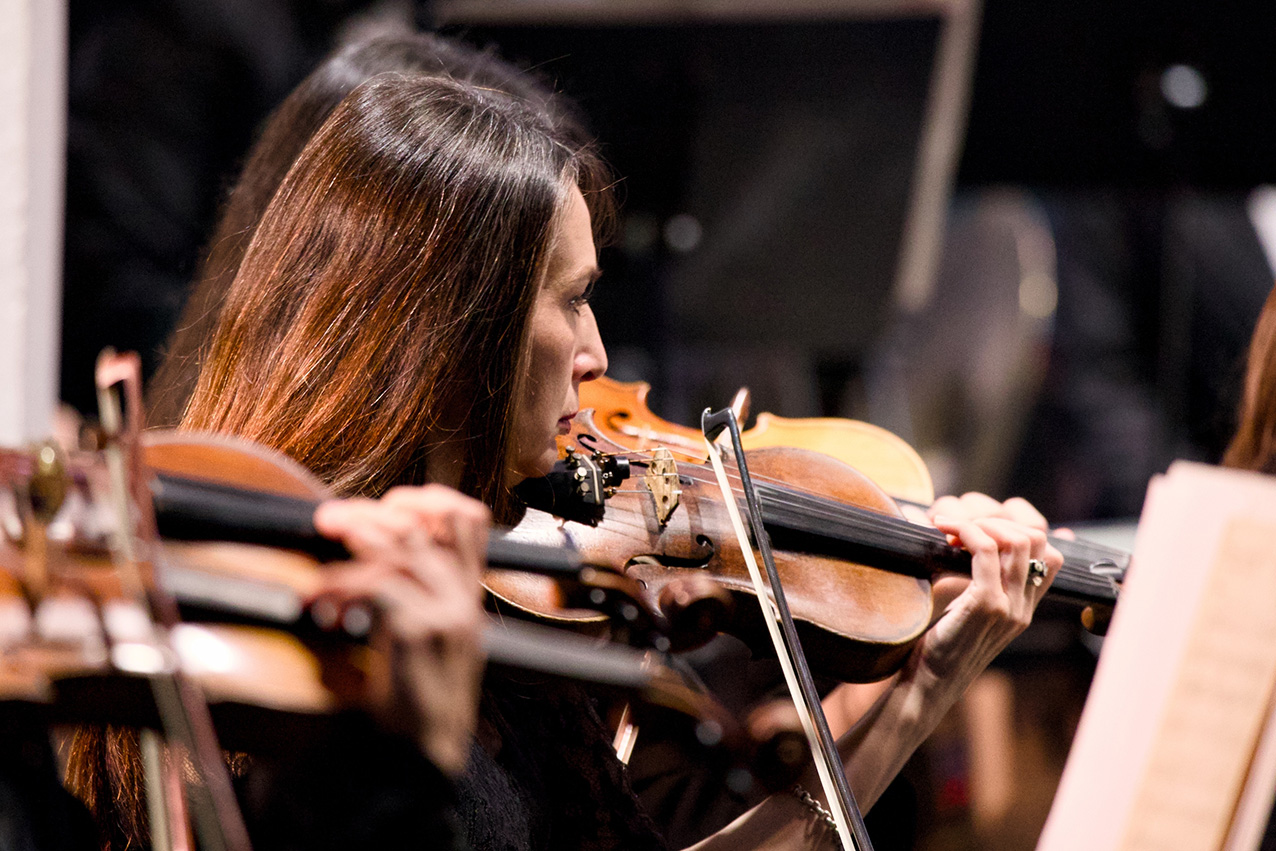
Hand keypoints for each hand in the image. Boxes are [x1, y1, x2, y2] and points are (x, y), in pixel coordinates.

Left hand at [310, 485, 488, 775]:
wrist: (421, 761)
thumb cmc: (410, 707)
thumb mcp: (421, 645)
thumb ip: (406, 603)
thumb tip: (358, 562)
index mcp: (467, 599)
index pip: (470, 522)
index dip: (430, 499)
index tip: (390, 502)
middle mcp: (463, 600)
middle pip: (426, 525)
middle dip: (372, 512)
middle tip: (330, 518)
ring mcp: (446, 614)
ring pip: (401, 548)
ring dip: (353, 539)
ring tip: (320, 547)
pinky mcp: (419, 632)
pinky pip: (378, 584)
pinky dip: (341, 585)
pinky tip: (320, 604)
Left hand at [910, 493, 1060, 687]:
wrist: (927, 685)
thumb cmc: (939, 648)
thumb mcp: (969, 615)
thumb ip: (981, 587)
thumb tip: (972, 551)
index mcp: (1023, 609)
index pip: (1051, 557)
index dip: (1020, 530)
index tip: (981, 528)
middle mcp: (1023, 608)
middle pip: (1037, 540)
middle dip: (997, 520)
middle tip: (960, 526)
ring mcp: (1008, 607)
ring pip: (1017, 540)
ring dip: (980, 521)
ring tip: (949, 527)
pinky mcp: (985, 605)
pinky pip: (985, 550)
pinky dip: (964, 530)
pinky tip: (943, 531)